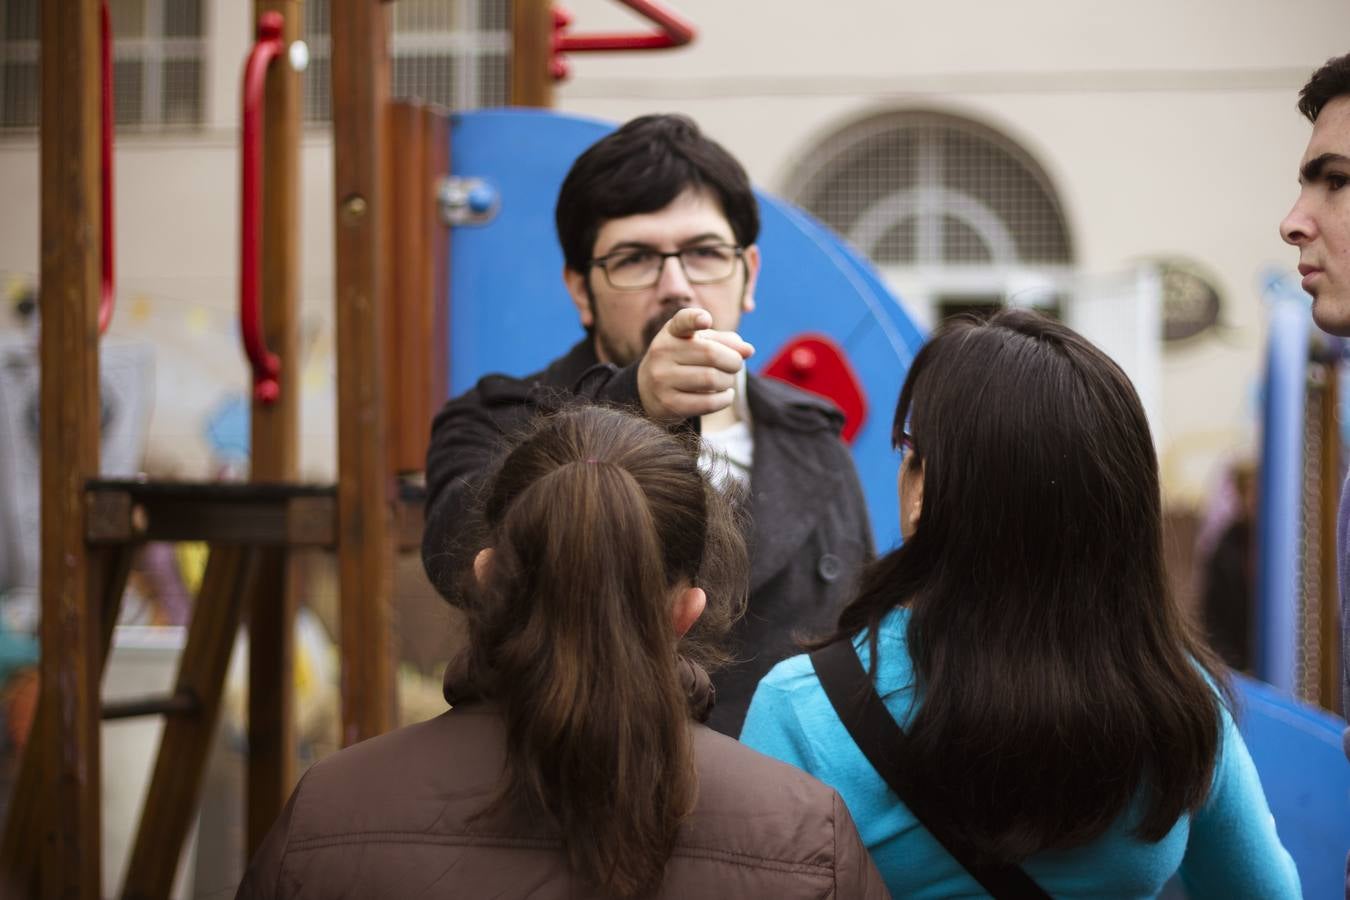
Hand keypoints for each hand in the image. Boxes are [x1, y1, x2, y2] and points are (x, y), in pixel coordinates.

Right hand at [637, 308, 754, 423]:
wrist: (648, 390)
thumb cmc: (683, 361)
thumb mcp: (700, 344)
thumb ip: (725, 342)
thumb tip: (748, 350)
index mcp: (672, 332)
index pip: (682, 321)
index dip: (695, 319)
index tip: (706, 320)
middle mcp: (662, 352)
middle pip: (711, 354)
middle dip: (733, 361)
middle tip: (736, 365)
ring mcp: (662, 379)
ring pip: (711, 379)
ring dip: (729, 381)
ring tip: (727, 381)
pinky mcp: (668, 404)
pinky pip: (708, 403)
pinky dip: (725, 399)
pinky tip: (725, 395)